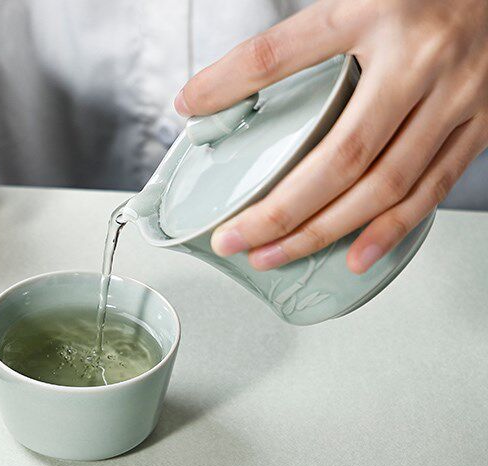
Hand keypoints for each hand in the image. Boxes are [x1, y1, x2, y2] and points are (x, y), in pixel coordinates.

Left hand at [175, 0, 487, 272]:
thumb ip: (302, 41)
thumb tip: (221, 85)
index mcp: (375, 12)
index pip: (282, 53)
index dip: (230, 81)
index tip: (190, 108)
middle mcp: (417, 59)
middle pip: (340, 154)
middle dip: (280, 209)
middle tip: (234, 237)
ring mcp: (455, 97)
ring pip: (382, 185)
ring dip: (323, 231)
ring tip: (274, 256)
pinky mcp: (479, 125)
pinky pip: (432, 189)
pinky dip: (390, 229)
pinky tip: (354, 256)